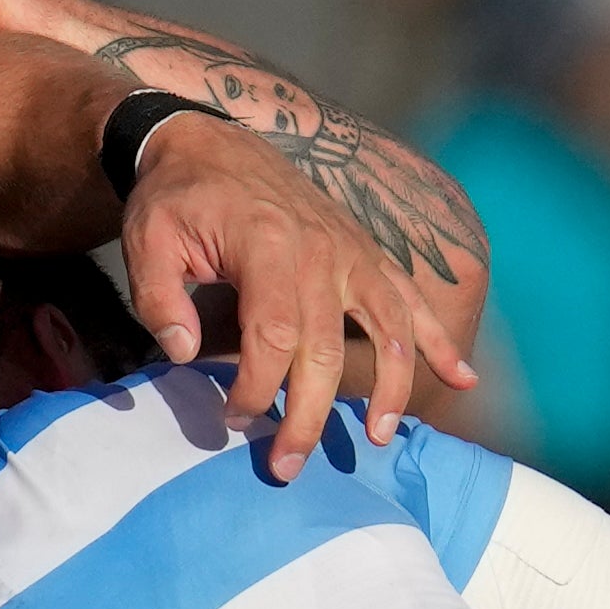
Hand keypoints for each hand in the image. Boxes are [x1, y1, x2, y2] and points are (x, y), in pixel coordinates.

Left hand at [121, 114, 471, 474]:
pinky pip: (412, 299)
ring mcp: (353, 253)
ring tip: (380, 439)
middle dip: (309, 416)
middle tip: (285, 466)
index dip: (255, 387)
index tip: (232, 418)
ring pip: (388, 328)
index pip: (273, 335)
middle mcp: (323, 250)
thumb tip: (181, 354)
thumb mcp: (146, 239)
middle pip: (327, 348)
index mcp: (267, 245)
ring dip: (390, 388)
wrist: (210, 141)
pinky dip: (440, 340)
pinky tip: (463, 377)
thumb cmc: (176, 198)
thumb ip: (158, 297)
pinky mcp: (367, 254)